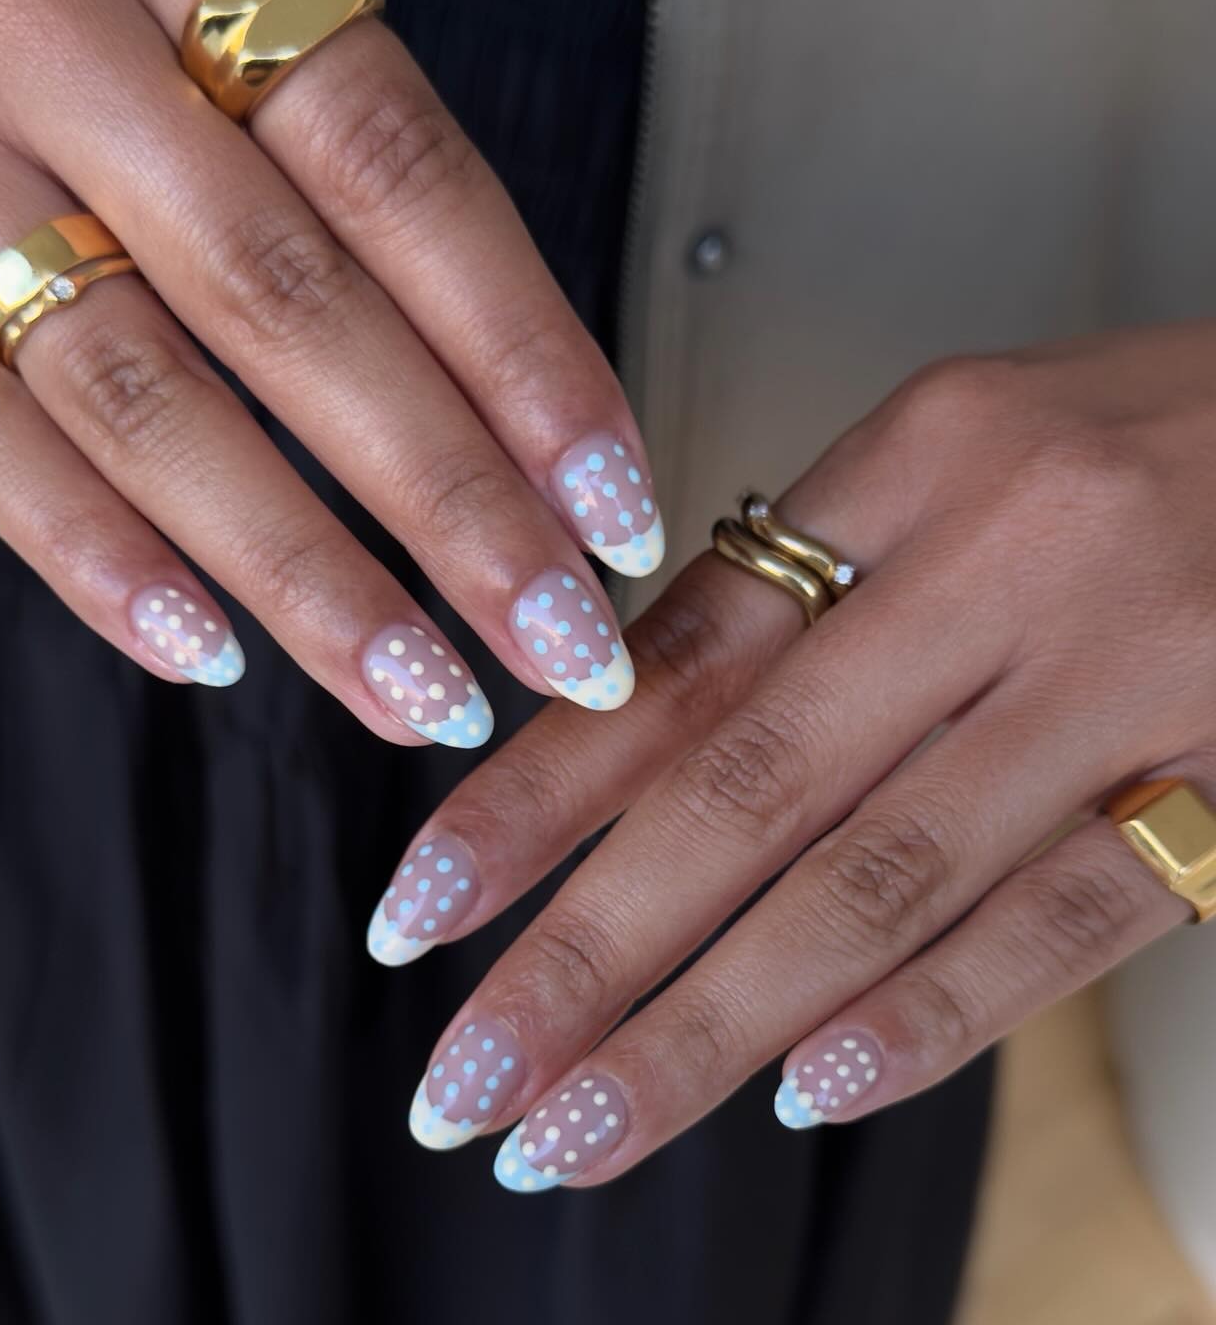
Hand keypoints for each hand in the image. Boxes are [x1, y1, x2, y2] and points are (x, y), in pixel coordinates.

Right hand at [0, 0, 659, 738]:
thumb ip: (291, 69)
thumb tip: (457, 319)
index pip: (400, 176)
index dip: (526, 355)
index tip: (612, 503)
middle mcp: (32, 22)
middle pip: (293, 313)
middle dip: (450, 507)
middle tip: (561, 644)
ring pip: (141, 405)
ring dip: (303, 575)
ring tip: (421, 692)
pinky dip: (94, 559)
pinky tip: (209, 651)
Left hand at [376, 323, 1215, 1185]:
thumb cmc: (1155, 437)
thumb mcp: (962, 449)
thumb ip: (811, 580)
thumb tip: (630, 718)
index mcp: (916, 463)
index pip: (679, 656)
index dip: (533, 796)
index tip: (425, 907)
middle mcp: (1005, 562)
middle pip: (744, 790)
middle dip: (583, 957)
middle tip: (463, 1077)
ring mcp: (1127, 678)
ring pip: (875, 881)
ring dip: (711, 1028)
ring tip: (580, 1130)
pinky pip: (1067, 918)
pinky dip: (928, 1017)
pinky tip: (804, 1092)